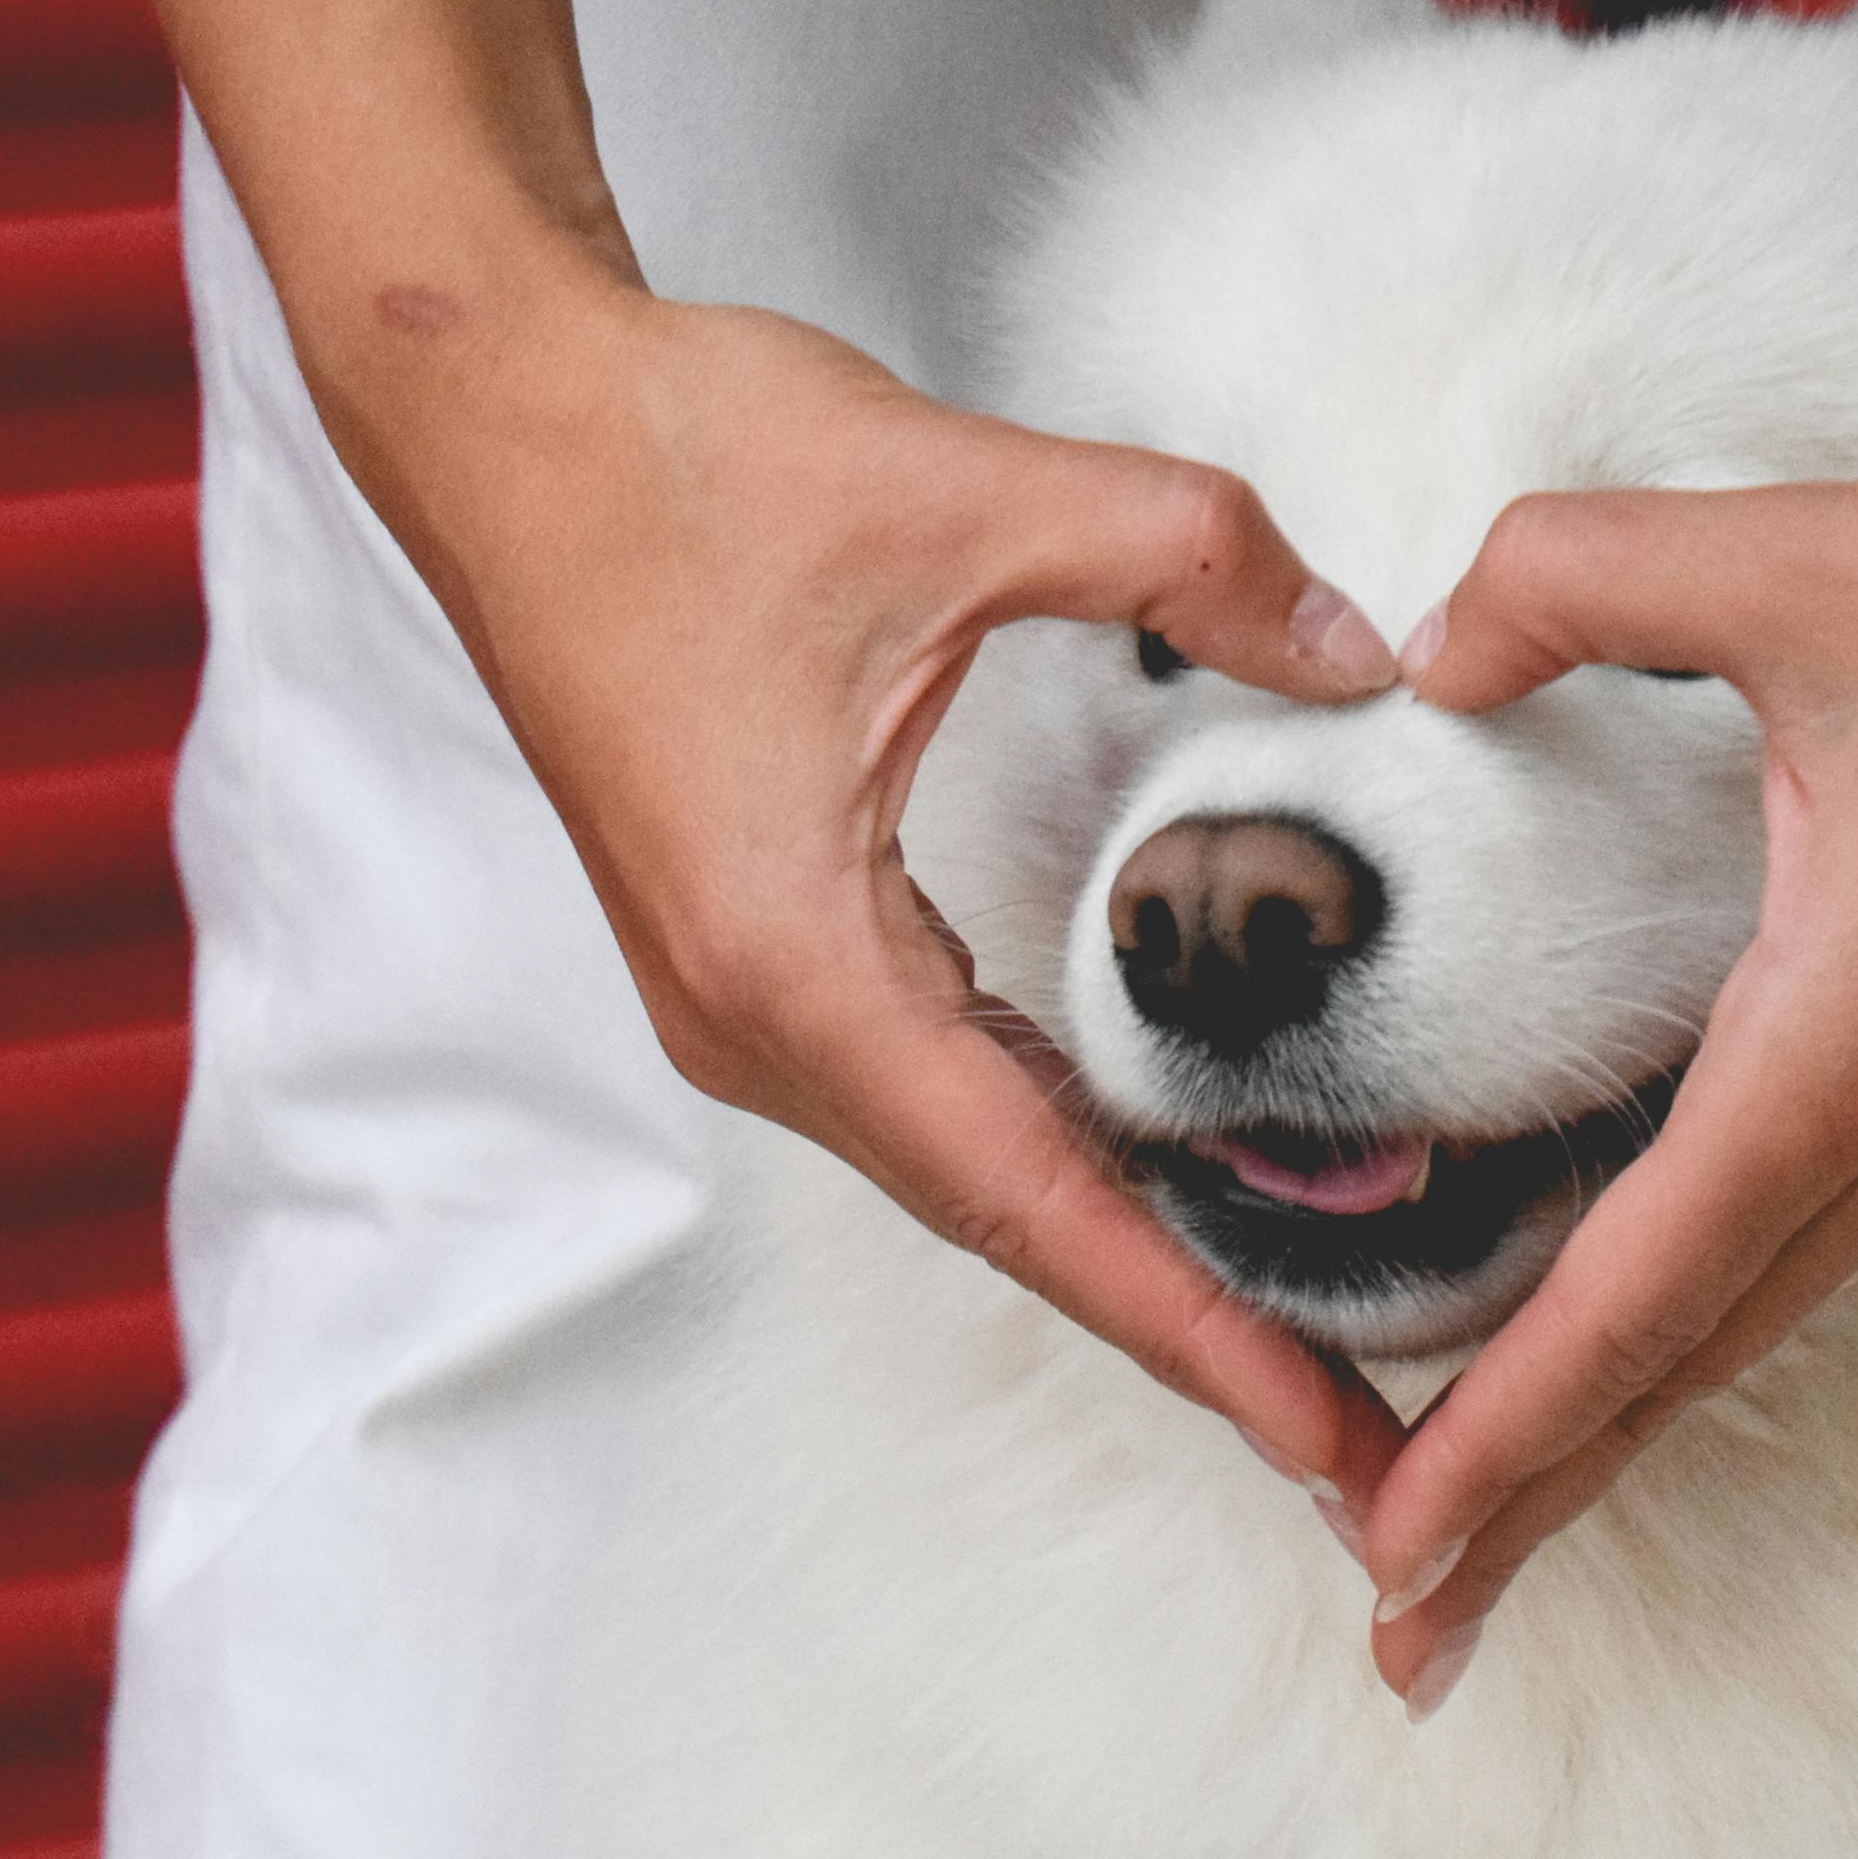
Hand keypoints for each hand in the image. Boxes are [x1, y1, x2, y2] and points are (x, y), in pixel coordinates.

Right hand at [375, 286, 1417, 1518]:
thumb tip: (1360, 653)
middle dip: (1187, 1334)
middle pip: (1006, 1225)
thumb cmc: (681, 457)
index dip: (1192, 1328)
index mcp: (795, 957)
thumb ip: (1189, 558)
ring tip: (1286, 1344)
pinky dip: (1045, 1156)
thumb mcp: (964, 486)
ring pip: (961, 1172)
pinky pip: (921, 1097)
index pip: (1033, 1197)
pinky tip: (1151, 1179)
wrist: (496, 417)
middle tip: (1360, 1441)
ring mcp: (739, 997)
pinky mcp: (747, 951)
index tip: (1318, 1438)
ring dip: (1117, 1256)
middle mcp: (755, 1019)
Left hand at [1353, 389, 1857, 1707]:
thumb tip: (1428, 645)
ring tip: (1492, 1517)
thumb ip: (1578, 581)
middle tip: (1409, 1640)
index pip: (1634, 1294)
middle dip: (1532, 1502)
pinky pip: (1831, 1232)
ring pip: (1762, 1308)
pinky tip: (1644, 1318)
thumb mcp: (1814, 556)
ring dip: (1619, 1416)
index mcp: (1856, 1045)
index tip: (1393, 1558)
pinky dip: (1706, 1309)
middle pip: (1685, 1362)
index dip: (1500, 1439)